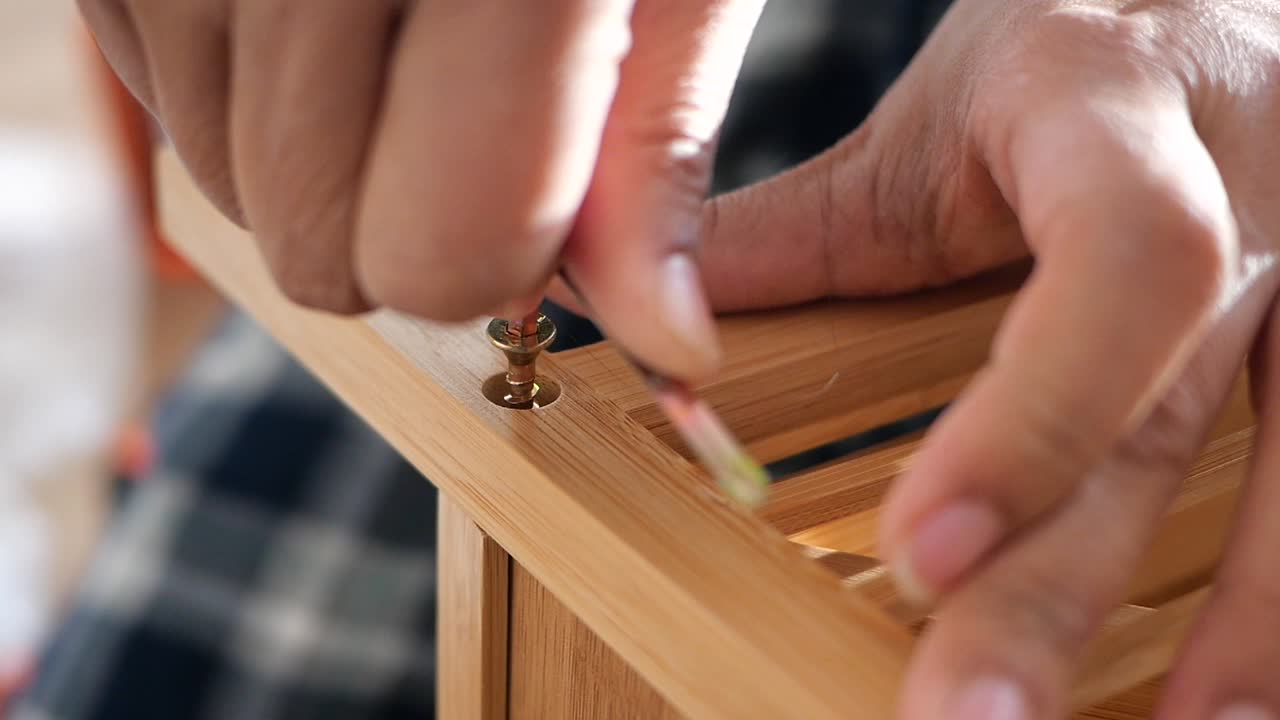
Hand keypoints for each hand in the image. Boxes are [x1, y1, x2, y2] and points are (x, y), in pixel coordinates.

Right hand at [78, 0, 771, 381]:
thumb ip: (654, 158)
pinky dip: (241, 81)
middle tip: (464, 93)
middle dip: (407, 208)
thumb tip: (669, 342)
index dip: (502, 250)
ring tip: (392, 16)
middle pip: (318, 245)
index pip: (440, 255)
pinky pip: (156, 94)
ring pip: (224, 185)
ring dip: (321, 148)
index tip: (538, 182)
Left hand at [698, 1, 1279, 717]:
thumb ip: (806, 229)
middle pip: (1164, 409)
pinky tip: (1242, 687)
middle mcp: (1254, 191)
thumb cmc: (1070, 56)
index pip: (1119, 263)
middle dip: (1066, 585)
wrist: (1214, 2)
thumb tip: (650, 324)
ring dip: (1248, 631)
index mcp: (1113, 112)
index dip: (1031, 419)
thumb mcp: (938, 115)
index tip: (918, 553)